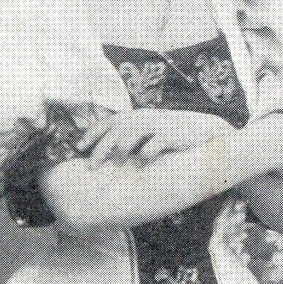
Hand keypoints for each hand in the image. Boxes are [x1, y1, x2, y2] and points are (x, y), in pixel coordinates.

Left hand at [77, 109, 231, 167]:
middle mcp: (143, 118)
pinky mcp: (172, 135)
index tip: (79, 148)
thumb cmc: (171, 134)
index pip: (107, 122)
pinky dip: (147, 152)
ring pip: (132, 135)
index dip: (92, 134)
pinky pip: (155, 143)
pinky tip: (142, 161)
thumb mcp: (148, 130)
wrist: (203, 130)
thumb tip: (107, 152)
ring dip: (121, 149)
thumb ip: (129, 136)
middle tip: (92, 166)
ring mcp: (157, 125)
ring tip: (116, 164)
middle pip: (115, 131)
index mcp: (135, 117)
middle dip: (101, 148)